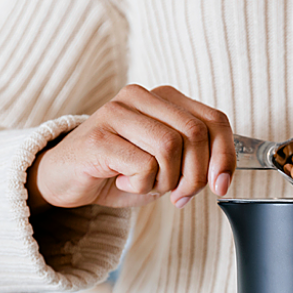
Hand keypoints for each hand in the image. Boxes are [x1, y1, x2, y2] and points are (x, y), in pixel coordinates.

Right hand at [27, 85, 235, 210]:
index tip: (220, 186)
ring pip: (171, 147)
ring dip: (167, 180)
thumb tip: (222, 177)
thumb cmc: (119, 170)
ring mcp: (117, 112)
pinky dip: (140, 185)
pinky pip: (143, 165)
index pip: (214, 119)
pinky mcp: (99, 136)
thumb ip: (195, 161)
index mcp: (164, 98)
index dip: (225, 156)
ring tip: (147, 185)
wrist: (66, 179)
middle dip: (196, 175)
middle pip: (196, 134)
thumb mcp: (167, 166)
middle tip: (179, 195)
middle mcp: (141, 97)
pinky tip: (122, 181)